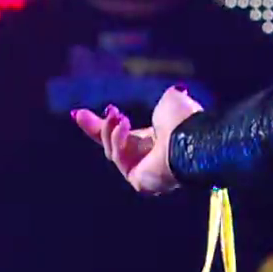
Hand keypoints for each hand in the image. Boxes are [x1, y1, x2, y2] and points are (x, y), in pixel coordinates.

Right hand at [73, 88, 203, 194]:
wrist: (193, 139)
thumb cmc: (187, 121)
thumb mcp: (172, 101)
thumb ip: (167, 98)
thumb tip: (177, 90)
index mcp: (155, 140)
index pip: (123, 134)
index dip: (103, 124)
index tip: (80, 112)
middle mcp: (148, 158)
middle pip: (111, 146)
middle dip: (97, 128)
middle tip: (79, 113)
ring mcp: (143, 172)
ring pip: (112, 151)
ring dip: (111, 130)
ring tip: (119, 115)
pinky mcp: (139, 182)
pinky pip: (119, 159)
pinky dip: (118, 140)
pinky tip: (124, 125)